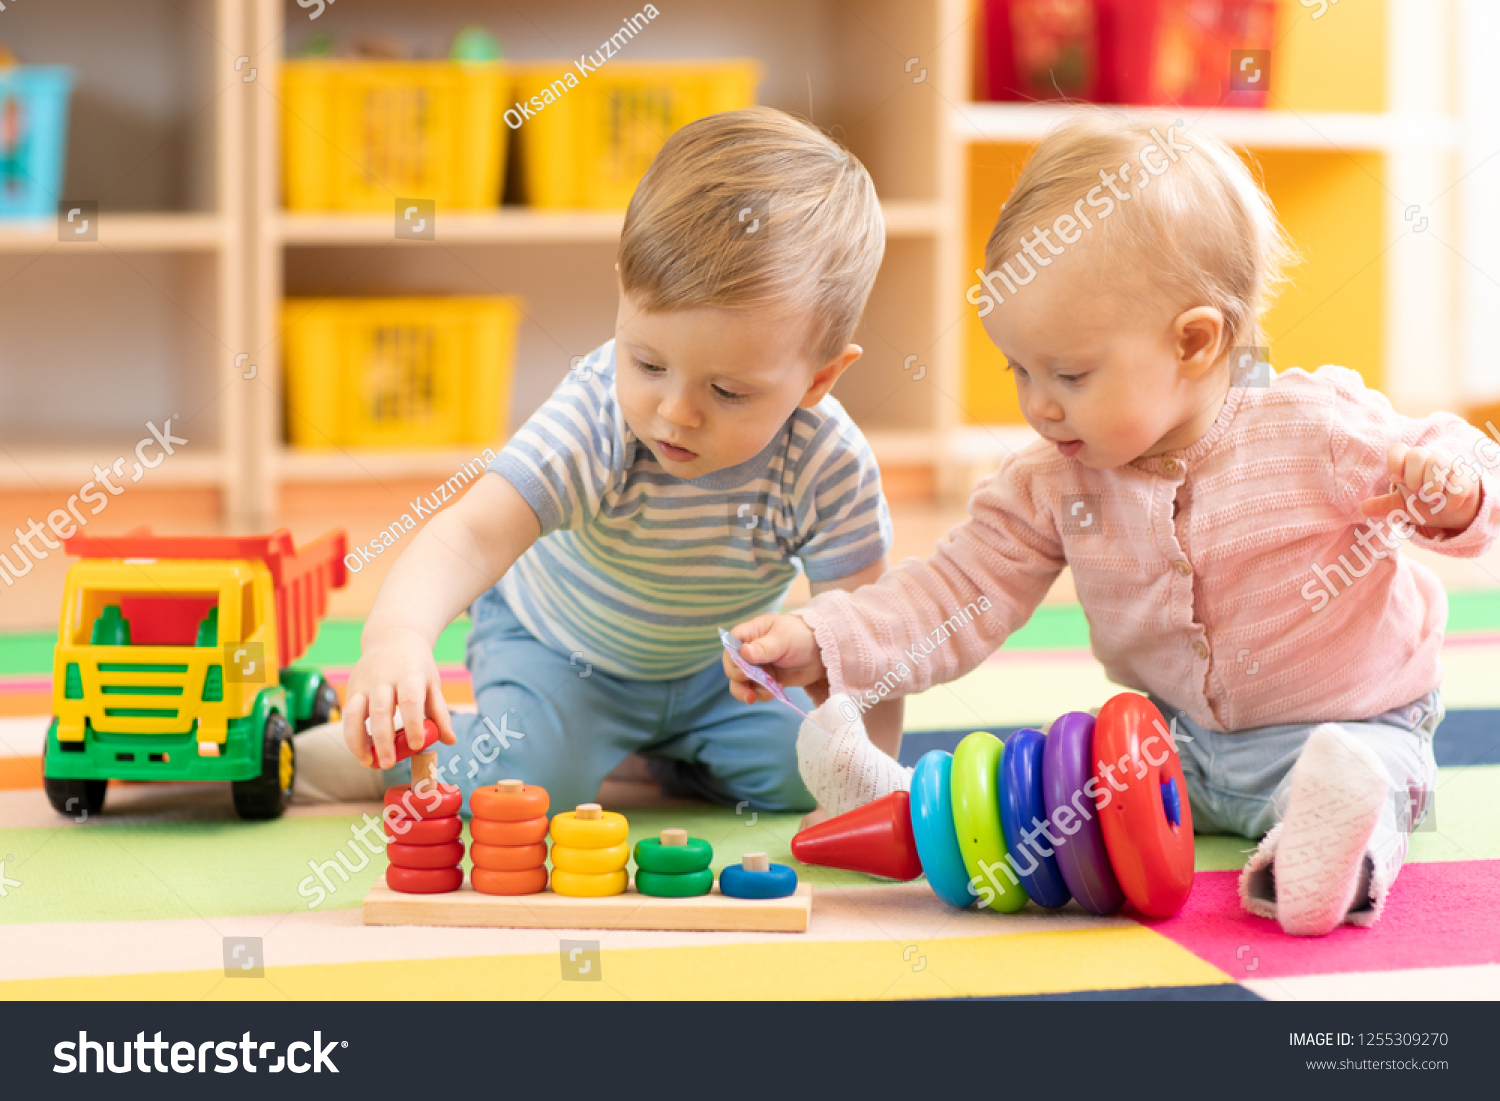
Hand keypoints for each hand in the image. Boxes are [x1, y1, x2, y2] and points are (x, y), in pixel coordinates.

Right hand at [341, 626, 457, 768]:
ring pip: (355, 714)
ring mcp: (364, 683)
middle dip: (383, 740)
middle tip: (388, 764)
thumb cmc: (416, 666)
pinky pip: (347, 715)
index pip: (410, 700)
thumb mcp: (432, 683)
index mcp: (409, 675)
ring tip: (368, 763)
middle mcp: (384, 678)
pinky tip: (361, 752)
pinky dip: (351, 736)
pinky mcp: (352, 688)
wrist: (393, 636)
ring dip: (358, 741)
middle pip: (381, 711)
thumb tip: (450, 740)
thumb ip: (440, 712)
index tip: (417, 746)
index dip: (413, 724)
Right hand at [723, 614, 827, 704]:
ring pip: (740, 683)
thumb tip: (743, 651)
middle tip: (753, 680)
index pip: (730, 645)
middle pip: (732, 667)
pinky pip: (755, 691)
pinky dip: (761, 695)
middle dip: (740, 677)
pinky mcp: (767, 681)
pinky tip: (775, 691)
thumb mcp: (783, 639)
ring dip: (747, 691)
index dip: (732, 658)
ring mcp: (757, 667)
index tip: (743, 667)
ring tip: (763, 694)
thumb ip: (764, 647)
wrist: (822, 653)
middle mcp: (749, 651)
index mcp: (750, 634)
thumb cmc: (801, 636)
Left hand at [1359, 443, 1482, 536]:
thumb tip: (1364, 508)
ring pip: (1438, 462)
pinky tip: (1449, 505)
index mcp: (1407, 464)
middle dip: (1414, 475)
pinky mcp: (1465, 475)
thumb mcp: (1402, 506)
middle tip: (1416, 493)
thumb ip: (1386, 505)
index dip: (1395, 461)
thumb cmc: (1422, 502)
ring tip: (1433, 501)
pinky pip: (1459, 477)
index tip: (1395, 479)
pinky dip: (1453, 494)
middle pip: (1417, 454)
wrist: (1451, 511)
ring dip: (1433, 484)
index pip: (1398, 450)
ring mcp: (1447, 465)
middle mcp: (1426, 459)